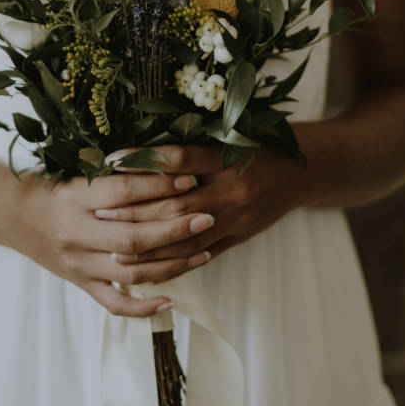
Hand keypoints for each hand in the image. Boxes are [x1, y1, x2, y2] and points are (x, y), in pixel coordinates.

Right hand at [21, 170, 216, 317]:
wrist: (14, 215)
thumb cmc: (54, 186)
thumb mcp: (78, 172)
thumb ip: (116, 173)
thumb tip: (170, 162)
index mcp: (74, 198)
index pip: (124, 192)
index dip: (160, 186)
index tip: (191, 180)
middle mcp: (75, 233)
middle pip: (134, 237)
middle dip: (176, 228)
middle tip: (206, 217)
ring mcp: (78, 263)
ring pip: (132, 272)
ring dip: (173, 264)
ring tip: (203, 251)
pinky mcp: (80, 283)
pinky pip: (114, 304)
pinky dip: (143, 307)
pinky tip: (170, 301)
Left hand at [95, 143, 304, 264]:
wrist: (303, 171)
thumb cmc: (260, 146)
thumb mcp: (231, 136)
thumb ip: (192, 147)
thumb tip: (141, 151)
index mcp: (228, 158)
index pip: (178, 160)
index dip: (143, 161)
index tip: (111, 160)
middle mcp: (231, 191)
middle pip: (176, 205)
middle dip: (136, 211)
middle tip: (102, 213)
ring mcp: (236, 219)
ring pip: (186, 238)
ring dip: (149, 247)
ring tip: (115, 250)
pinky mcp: (238, 237)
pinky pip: (202, 256)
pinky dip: (174, 264)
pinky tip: (148, 270)